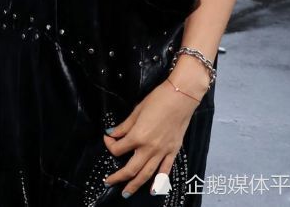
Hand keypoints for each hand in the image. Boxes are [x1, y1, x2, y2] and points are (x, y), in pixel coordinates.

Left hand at [102, 79, 199, 196]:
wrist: (181, 96)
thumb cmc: (158, 99)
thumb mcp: (137, 110)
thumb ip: (124, 126)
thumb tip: (111, 133)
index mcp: (138, 136)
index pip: (118, 149)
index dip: (109, 145)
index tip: (107, 139)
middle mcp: (149, 148)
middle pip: (130, 169)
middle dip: (117, 177)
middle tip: (108, 182)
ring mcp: (162, 152)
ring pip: (146, 175)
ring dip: (134, 185)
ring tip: (125, 193)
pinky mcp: (173, 151)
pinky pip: (165, 171)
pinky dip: (158, 183)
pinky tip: (152, 191)